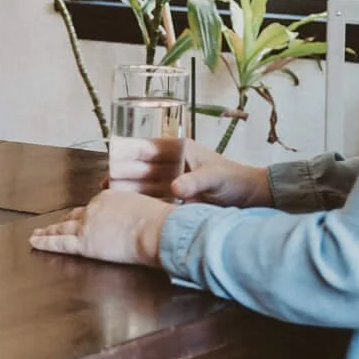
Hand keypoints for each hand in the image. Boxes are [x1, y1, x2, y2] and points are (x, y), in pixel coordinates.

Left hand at [29, 189, 171, 267]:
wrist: (157, 229)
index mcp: (111, 197)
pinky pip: (60, 243)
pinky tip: (35, 242)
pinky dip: (45, 242)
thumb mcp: (148, 208)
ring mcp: (87, 224)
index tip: (86, 217)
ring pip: (63, 228)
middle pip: (76, 215)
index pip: (95, 207)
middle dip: (66, 221)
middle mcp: (95, 207)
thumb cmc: (161, 222)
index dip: (88, 214)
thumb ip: (138, 212)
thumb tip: (144, 219)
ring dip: (49, 231)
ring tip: (37, 234)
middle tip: (56, 224)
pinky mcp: (84, 243)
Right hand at [107, 138, 271, 205]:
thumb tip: (174, 189)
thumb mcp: (215, 177)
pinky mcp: (177, 199)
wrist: (253, 198)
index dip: (128, 153)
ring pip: (144, 185)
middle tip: (106, 185)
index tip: (112, 160)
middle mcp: (173, 164)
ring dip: (129, 191)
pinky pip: (154, 199)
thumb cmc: (235, 180)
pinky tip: (130, 210)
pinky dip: (142, 203)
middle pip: (141, 168)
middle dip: (123, 175)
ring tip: (111, 200)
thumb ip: (195, 182)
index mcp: (180, 150)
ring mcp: (173, 182)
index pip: (148, 148)